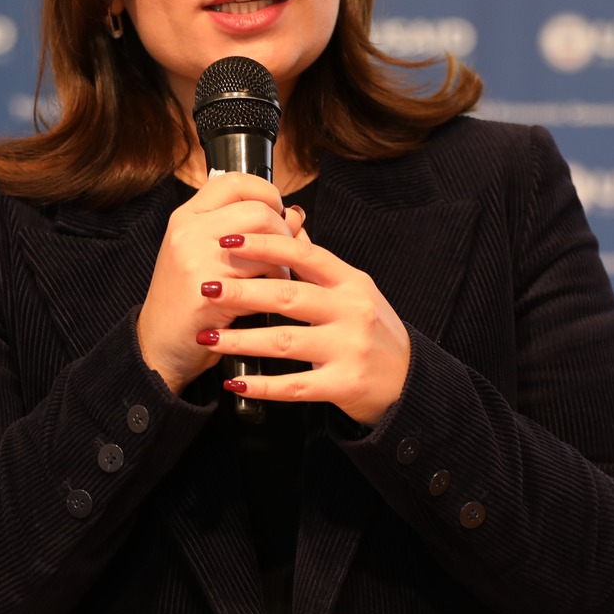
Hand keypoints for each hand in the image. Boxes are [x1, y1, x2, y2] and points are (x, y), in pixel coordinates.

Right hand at [137, 172, 294, 393]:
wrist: (157, 346)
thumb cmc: (189, 301)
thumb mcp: (203, 254)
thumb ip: (243, 230)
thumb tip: (296, 215)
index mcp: (186, 217)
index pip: (235, 181)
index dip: (267, 193)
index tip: (277, 212)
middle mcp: (188, 231)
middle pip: (258, 211)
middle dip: (283, 233)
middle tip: (284, 254)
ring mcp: (196, 260)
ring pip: (266, 245)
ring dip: (283, 263)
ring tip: (276, 278)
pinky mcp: (208, 293)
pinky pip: (263, 282)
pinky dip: (276, 290)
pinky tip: (266, 300)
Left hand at [198, 223, 410, 425]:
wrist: (408, 382)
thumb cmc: (372, 331)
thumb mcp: (355, 292)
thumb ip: (319, 267)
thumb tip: (286, 227)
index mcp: (351, 282)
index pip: (305, 255)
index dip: (266, 245)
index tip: (229, 241)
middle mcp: (352, 311)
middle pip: (288, 296)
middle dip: (242, 291)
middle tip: (206, 287)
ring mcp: (349, 349)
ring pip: (284, 342)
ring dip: (241, 339)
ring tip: (208, 336)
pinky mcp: (343, 384)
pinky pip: (293, 385)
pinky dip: (261, 384)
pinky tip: (234, 380)